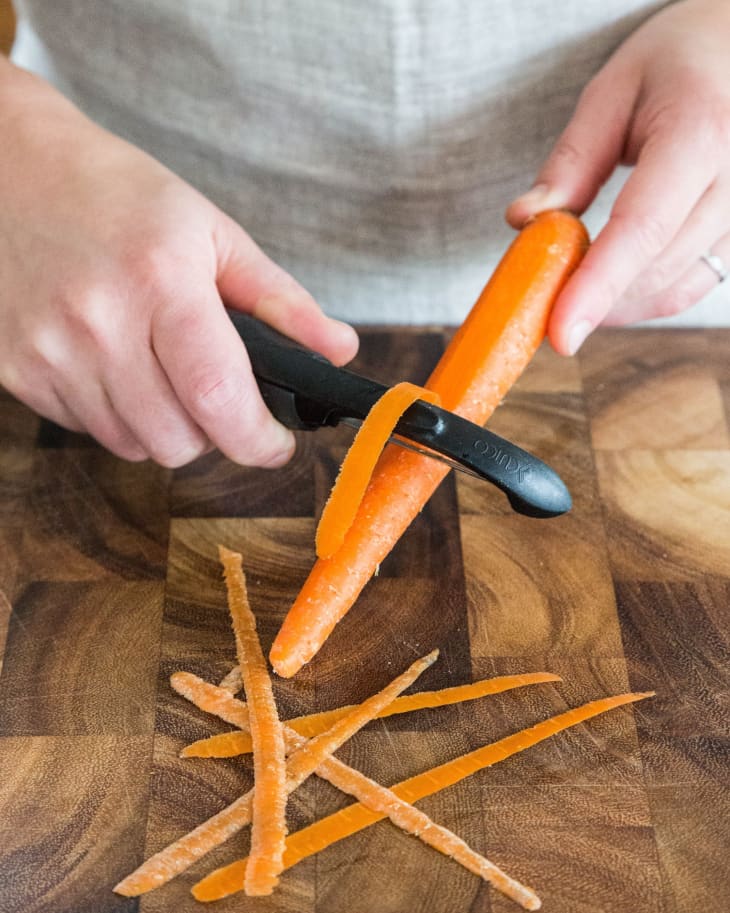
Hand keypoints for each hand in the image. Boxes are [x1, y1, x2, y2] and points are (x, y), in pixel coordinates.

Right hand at [0, 60, 357, 466]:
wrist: (14, 171)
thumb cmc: (122, 197)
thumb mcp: (214, 233)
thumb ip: (282, 300)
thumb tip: (340, 351)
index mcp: (162, 282)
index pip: (217, 396)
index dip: (257, 440)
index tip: (276, 444)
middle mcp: (99, 323)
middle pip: (177, 440)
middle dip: (213, 433)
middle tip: (215, 394)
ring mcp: (50, 352)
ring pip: (133, 445)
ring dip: (164, 426)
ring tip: (162, 372)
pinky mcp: (17, 370)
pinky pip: (87, 430)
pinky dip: (117, 415)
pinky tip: (115, 366)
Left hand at [505, 0, 729, 354]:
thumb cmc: (675, 64)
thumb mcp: (611, 93)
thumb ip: (570, 162)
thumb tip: (524, 222)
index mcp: (700, 132)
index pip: (643, 227)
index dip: (598, 286)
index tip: (561, 333)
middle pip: (656, 268)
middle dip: (592, 298)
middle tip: (538, 302)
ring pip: (675, 288)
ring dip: (615, 305)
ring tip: (568, 289)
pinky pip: (692, 286)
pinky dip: (642, 299)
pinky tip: (607, 289)